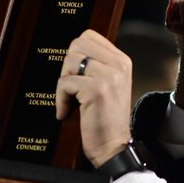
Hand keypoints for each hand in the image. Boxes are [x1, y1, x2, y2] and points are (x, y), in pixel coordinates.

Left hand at [56, 29, 132, 168]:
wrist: (113, 146)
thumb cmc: (106, 118)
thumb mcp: (110, 85)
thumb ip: (97, 65)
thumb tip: (72, 53)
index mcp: (122, 60)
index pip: (89, 36)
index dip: (75, 54)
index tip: (76, 74)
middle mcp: (119, 64)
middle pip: (77, 45)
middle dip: (68, 67)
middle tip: (71, 87)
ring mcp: (109, 76)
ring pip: (70, 62)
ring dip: (64, 84)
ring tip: (71, 100)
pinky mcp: (97, 90)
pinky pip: (65, 83)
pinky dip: (61, 99)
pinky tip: (67, 112)